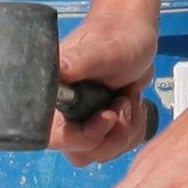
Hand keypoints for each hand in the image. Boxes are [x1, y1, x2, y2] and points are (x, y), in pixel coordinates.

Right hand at [47, 0, 160, 167]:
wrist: (135, 36)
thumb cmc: (116, 35)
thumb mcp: (101, 48)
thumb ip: (79, 60)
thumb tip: (58, 70)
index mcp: (52, 95)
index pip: (55, 137)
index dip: (83, 136)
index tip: (107, 115)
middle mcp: (62, 111)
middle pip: (80, 151)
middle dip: (110, 134)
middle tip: (121, 104)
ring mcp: (82, 120)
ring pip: (101, 152)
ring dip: (125, 130)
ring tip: (128, 98)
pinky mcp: (100, 125)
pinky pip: (117, 146)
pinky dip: (133, 130)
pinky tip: (132, 104)